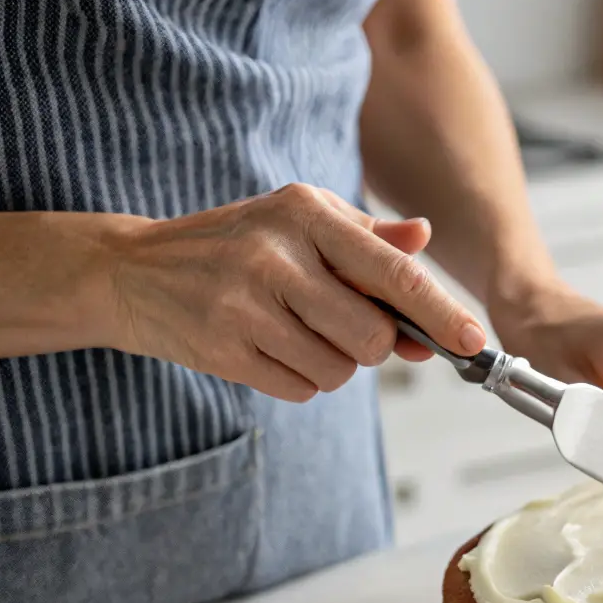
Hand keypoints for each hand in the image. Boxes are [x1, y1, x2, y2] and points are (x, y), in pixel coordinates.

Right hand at [105, 183, 484, 401]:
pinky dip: (298, 378)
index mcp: (305, 214)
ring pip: (339, 370)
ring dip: (331, 364)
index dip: (439, 313)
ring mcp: (245, 303)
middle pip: (373, 338)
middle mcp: (276, 254)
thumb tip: (424, 239)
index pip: (392, 273)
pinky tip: (267, 347)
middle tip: (340, 325)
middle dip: (370, 346)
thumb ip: (368, 238)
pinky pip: (301, 388)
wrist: (133, 271)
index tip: (470, 340)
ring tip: (294, 330)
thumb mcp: (299, 222)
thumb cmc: (235, 245)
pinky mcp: (222, 348)